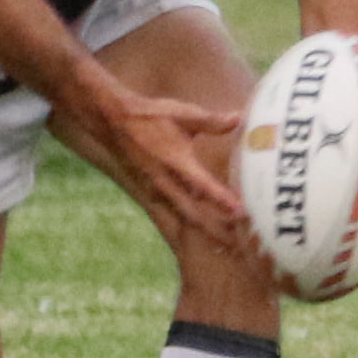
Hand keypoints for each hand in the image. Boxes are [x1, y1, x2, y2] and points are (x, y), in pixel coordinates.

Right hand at [99, 91, 244, 250]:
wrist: (115, 121)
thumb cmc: (151, 116)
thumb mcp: (183, 114)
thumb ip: (212, 121)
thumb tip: (239, 118)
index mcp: (177, 162)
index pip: (205, 187)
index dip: (224, 201)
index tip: (242, 213)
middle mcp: (167, 181)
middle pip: (194, 213)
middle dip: (216, 230)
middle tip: (237, 243)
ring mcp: (157, 187)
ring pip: (184, 214)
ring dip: (204, 227)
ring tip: (223, 239)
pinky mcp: (152, 188)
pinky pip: (174, 208)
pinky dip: (190, 217)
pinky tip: (201, 221)